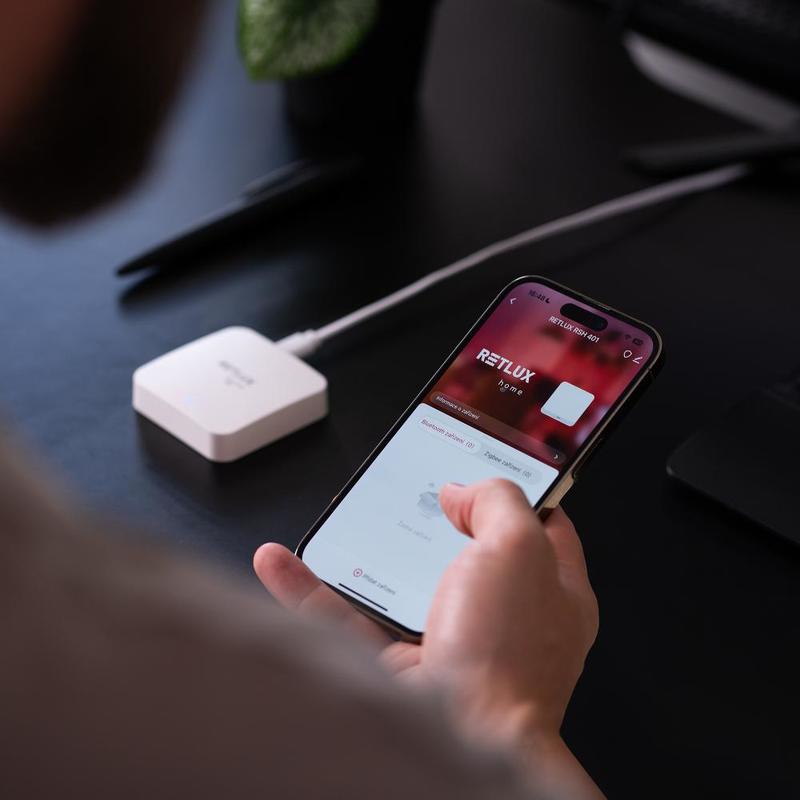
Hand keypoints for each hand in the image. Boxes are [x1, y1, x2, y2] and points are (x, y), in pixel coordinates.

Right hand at [254, 479, 600, 796]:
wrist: (464, 743)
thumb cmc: (506, 657)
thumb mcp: (517, 548)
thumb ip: (497, 502)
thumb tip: (464, 491)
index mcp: (552, 592)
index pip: (541, 528)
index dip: (513, 492)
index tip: (478, 469)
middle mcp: (506, 621)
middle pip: (467, 554)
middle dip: (432, 520)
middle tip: (405, 489)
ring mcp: (454, 646)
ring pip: (400, 587)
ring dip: (362, 554)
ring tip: (337, 521)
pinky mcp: (403, 671)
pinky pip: (350, 622)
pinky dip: (310, 593)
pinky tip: (282, 565)